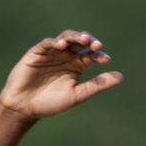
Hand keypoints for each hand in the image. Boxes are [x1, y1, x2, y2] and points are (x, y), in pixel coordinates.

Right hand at [0, 31, 122, 119]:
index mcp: (77, 66)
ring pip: (66, 38)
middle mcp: (66, 56)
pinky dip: (54, 43)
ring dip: (75, 37)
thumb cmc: (50, 104)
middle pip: (80, 42)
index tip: (106, 60)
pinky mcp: (36, 53)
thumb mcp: (76, 96)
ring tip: (83, 39)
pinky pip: (46, 44)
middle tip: (96, 45)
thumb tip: (121, 77)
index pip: (92, 55)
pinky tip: (62, 46)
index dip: (99, 55)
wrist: (24, 108)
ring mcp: (51, 53)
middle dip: (89, 41)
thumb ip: (97, 86)